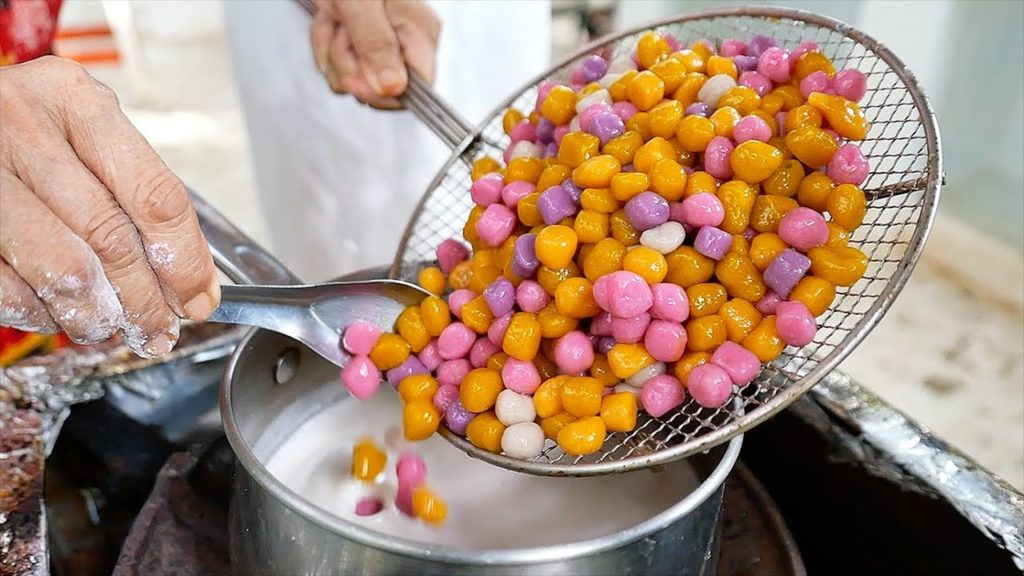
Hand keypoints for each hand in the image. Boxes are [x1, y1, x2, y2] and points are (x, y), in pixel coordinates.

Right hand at [0, 56, 219, 357]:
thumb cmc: (23, 126)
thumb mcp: (82, 131)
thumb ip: (136, 191)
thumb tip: (190, 278)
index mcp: (73, 101)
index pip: (154, 195)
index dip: (186, 260)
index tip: (199, 298)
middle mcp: (23, 128)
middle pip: (113, 240)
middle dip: (147, 302)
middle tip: (160, 330)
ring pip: (66, 273)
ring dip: (99, 316)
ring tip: (112, 327)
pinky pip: (13, 290)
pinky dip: (46, 315)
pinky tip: (60, 312)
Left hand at [310, 0, 440, 108]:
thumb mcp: (360, 3)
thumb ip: (377, 44)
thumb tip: (394, 88)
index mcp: (420, 31)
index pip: (418, 89)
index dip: (382, 94)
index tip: (354, 80)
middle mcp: (406, 41)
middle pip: (382, 89)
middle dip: (349, 66)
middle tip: (341, 31)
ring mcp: (383, 43)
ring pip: (355, 79)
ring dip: (331, 51)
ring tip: (334, 18)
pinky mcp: (361, 44)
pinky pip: (339, 66)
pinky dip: (324, 45)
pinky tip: (329, 20)